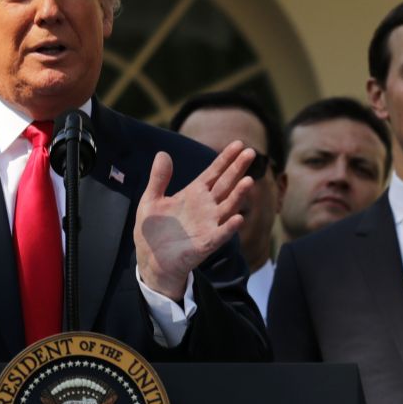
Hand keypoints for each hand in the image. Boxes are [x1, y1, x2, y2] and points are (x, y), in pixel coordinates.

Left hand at [133, 142, 253, 301]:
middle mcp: (206, 207)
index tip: (239, 143)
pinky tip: (238, 218)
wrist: (150, 260)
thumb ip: (158, 178)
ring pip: (227, 207)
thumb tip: (162, 153)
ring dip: (238, 195)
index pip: (214, 172)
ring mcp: (208, 225)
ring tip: (249, 180)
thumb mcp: (151, 200)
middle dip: (237, 169)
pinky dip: (229, 227)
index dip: (226, 159)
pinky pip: (220, 234)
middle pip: (225, 184)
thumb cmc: (152, 230)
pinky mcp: (205, 244)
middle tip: (251, 153)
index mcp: (194, 194)